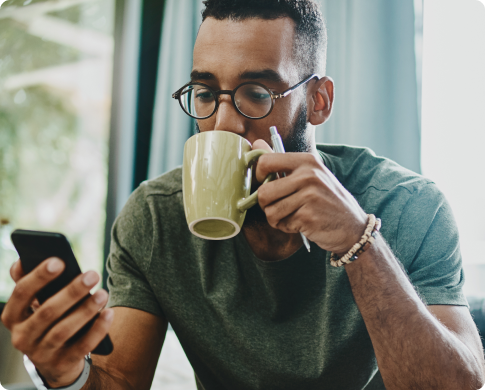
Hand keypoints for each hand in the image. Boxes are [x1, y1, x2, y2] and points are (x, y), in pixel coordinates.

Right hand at [1, 258, 113, 387]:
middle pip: (47, 312)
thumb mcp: (34, 303)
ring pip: (63, 330)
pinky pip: (82, 346)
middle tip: (92, 274)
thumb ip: (30, 281)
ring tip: (103, 293)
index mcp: (13, 316)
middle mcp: (22, 336)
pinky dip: (97, 329)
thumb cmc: (47, 320)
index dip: (39, 276)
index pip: (22, 293)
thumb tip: (23, 259)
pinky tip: (109, 313)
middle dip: (71, 291)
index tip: (60, 261)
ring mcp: (41, 353)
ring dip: (86, 310)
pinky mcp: (62, 364)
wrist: (55, 361)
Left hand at [253, 139, 366, 253]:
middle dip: (266, 205)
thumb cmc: (326, 200)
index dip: (258, 177)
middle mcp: (308, 175)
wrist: (353, 226)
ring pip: (270, 211)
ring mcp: (309, 195)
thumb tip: (255, 144)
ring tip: (293, 215)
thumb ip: (281, 162)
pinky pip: (281, 223)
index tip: (265, 185)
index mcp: (307, 160)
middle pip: (263, 192)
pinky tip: (302, 224)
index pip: (265, 161)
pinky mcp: (308, 216)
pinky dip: (287, 227)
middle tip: (280, 207)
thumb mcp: (309, 175)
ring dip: (277, 218)